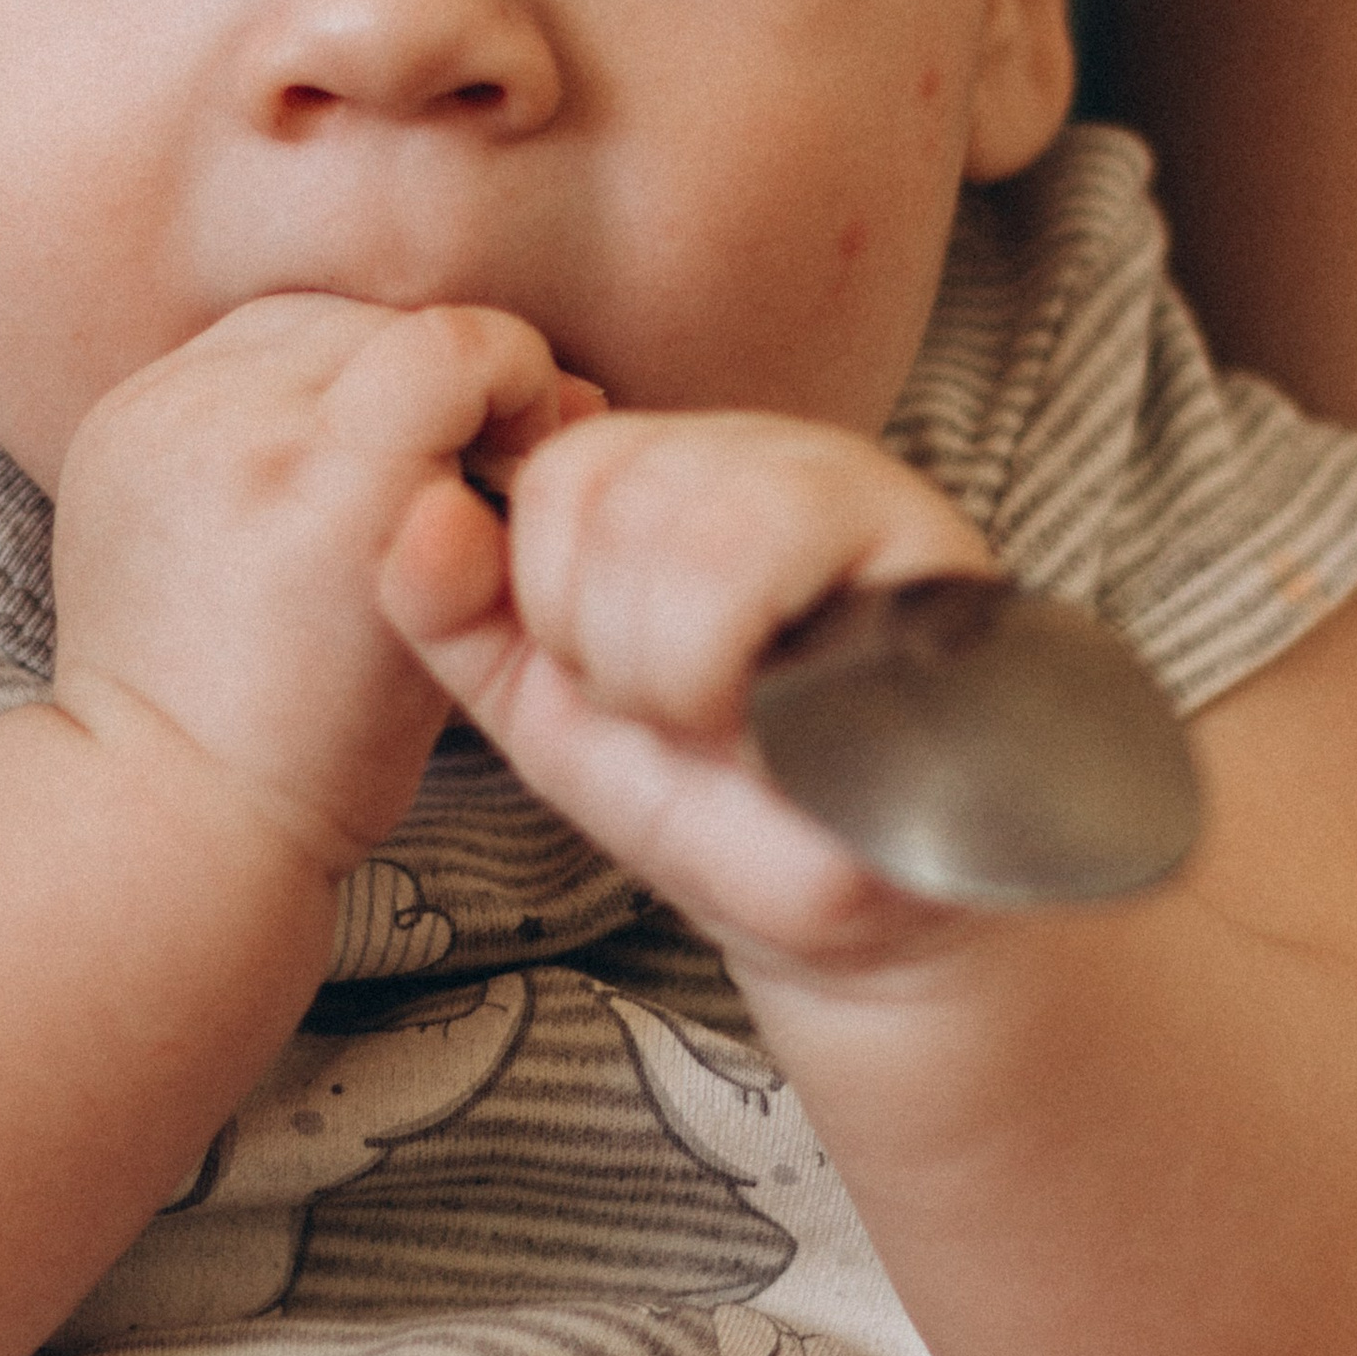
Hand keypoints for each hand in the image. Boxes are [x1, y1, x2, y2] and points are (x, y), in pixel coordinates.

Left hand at [48, 294, 595, 872]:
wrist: (165, 792)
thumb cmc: (334, 747)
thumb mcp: (457, 630)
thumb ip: (509, 502)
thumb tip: (573, 391)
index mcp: (332, 499)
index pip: (452, 346)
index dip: (513, 370)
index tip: (519, 433)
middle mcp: (235, 438)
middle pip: (381, 324)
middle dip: (440, 375)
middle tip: (452, 456)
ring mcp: (163, 420)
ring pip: (306, 318)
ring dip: (361, 364)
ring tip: (372, 454)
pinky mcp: (119, 420)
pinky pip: (231, 345)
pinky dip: (284, 379)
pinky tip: (299, 452)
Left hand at [381, 405, 999, 970]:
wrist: (849, 902)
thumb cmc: (704, 797)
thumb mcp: (543, 699)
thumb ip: (451, 607)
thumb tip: (420, 513)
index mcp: (683, 468)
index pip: (561, 469)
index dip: (554, 599)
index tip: (614, 679)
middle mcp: (779, 453)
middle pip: (611, 492)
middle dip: (610, 648)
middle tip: (679, 709)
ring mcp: (867, 493)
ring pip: (694, 535)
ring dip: (678, 674)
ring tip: (730, 717)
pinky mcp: (935, 563)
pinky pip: (787, 585)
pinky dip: (748, 682)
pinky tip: (785, 725)